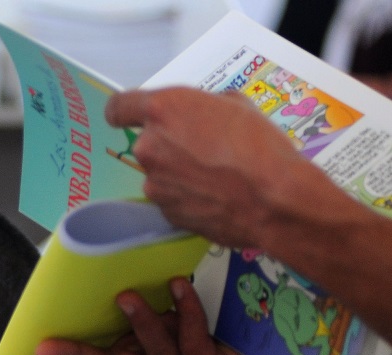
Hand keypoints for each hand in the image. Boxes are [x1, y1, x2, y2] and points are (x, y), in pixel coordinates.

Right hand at [15, 277, 266, 354]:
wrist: (287, 326)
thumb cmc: (231, 307)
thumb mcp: (174, 298)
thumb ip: (141, 298)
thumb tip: (102, 268)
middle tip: (44, 348)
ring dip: (139, 325)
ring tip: (127, 297)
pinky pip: (190, 344)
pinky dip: (186, 315)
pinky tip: (182, 287)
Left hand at [105, 88, 302, 250]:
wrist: (272, 199)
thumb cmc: (259, 145)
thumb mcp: (236, 105)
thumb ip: (204, 106)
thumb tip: (199, 115)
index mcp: (163, 111)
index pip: (118, 107)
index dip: (125, 112)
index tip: (130, 116)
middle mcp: (149, 147)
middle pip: (149, 142)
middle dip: (171, 144)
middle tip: (206, 147)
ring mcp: (153, 182)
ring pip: (161, 171)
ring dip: (180, 171)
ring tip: (217, 175)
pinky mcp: (164, 211)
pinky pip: (172, 196)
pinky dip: (188, 194)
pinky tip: (216, 194)